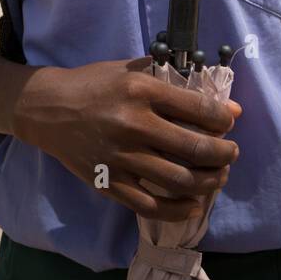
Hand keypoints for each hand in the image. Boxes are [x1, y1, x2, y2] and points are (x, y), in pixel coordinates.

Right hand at [13, 56, 241, 221]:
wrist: (48, 109)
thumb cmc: (94, 84)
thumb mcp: (130, 69)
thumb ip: (171, 80)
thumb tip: (220, 103)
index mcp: (141, 90)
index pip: (198, 108)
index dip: (223, 119)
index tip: (230, 121)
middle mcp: (133, 124)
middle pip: (195, 148)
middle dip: (224, 153)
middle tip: (232, 152)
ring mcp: (120, 157)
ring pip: (179, 180)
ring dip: (209, 181)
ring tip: (219, 176)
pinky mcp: (109, 183)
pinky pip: (151, 205)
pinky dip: (179, 209)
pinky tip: (194, 204)